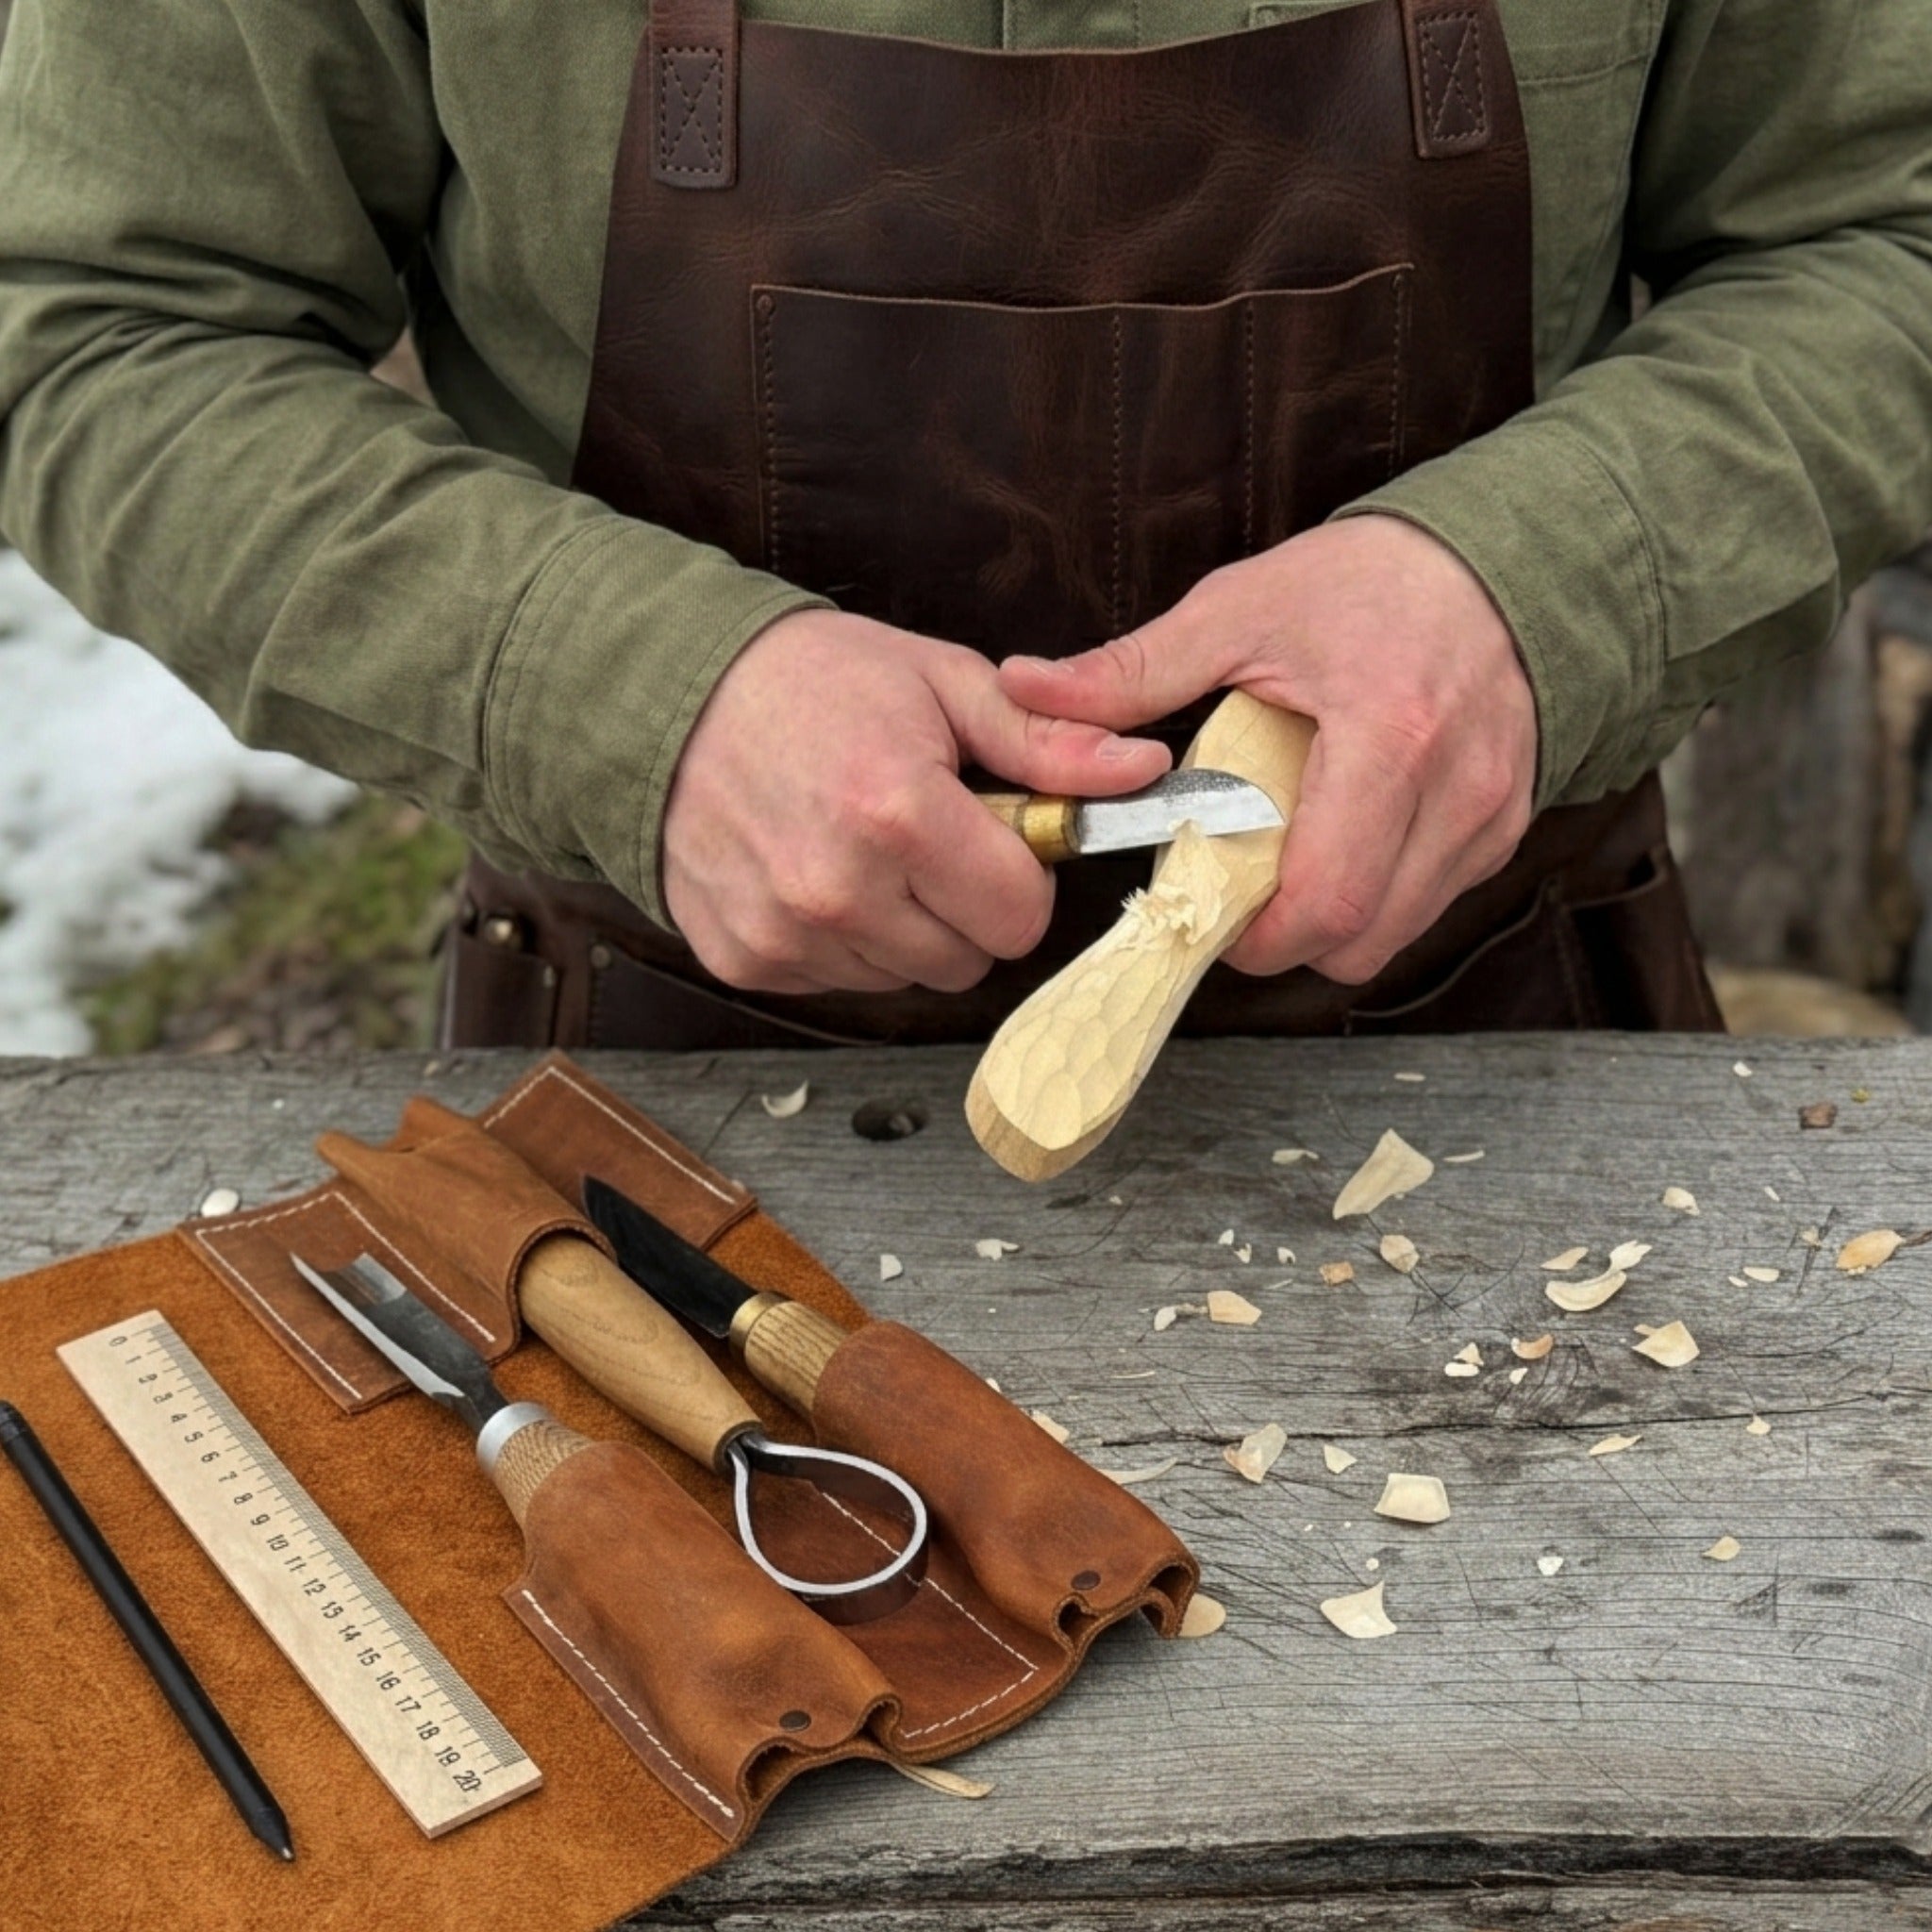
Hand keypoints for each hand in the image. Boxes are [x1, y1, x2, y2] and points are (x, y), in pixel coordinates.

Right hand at [663, 609, 1170, 993]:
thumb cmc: (811, 681)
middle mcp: (837, 889)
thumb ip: (1049, 742)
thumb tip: (1143, 769)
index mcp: (899, 814)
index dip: (1019, 877)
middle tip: (923, 836)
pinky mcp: (743, 959)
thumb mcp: (943, 683)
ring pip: (904, 977)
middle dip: (966, 906)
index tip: (991, 835)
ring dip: (903, 927)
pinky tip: (813, 870)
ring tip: (861, 846)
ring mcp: (784, 933)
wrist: (668, 694)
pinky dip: (841, 940)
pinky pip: (837, 981)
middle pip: (968, 961)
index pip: (1019, 917)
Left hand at [998, 516, 1538, 983]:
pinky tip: (1342, 836)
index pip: (1325, 900)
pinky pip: (1426, 904)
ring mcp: (1490, 817)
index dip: (1255, 935)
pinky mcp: (1503, 828)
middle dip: (1284, 938)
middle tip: (1236, 888)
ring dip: (1330, 921)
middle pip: (1358, 940)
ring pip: (1394, 936)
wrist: (1493, 559)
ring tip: (1288, 855)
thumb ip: (1133, 670)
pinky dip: (1374, 895)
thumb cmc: (1368, 581)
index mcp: (1390, 738)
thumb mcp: (1241, 611)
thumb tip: (1027, 689)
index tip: (1205, 909)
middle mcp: (1457, 790)